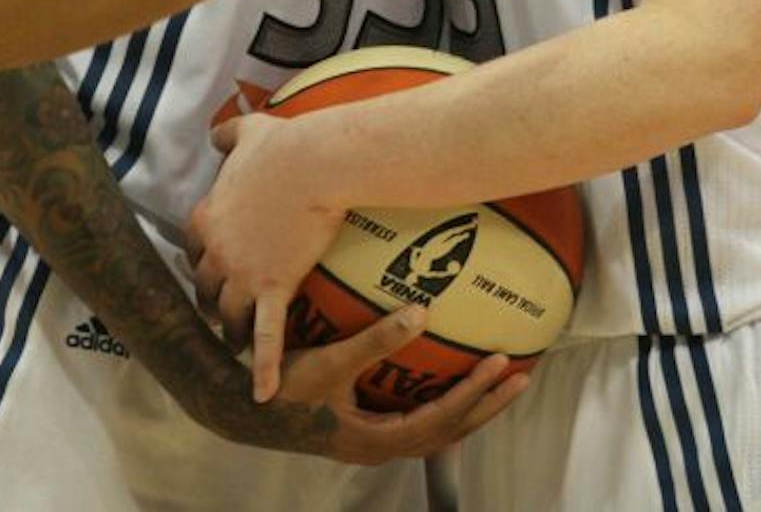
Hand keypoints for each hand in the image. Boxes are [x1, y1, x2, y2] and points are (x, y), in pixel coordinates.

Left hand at [187, 110, 345, 400]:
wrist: (315, 164)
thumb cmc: (286, 146)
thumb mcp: (249, 133)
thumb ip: (228, 135)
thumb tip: (217, 133)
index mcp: (206, 217)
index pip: (192, 251)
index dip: (202, 264)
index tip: (211, 273)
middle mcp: (216, 250)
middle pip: (205, 288)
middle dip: (211, 302)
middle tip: (221, 315)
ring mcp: (241, 273)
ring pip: (228, 315)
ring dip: (232, 332)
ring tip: (238, 346)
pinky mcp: (272, 287)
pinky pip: (266, 336)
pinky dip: (263, 366)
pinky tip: (263, 394)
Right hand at [271, 302, 531, 463]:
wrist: (239, 406)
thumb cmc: (280, 386)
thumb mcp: (329, 362)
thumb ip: (375, 340)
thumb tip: (423, 312)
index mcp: (376, 439)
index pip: (441, 419)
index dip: (474, 394)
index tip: (501, 365)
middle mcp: (380, 447)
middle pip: (449, 432)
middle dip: (487, 405)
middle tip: (521, 377)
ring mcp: (372, 442)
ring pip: (435, 430)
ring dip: (469, 406)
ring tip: (497, 379)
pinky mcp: (362, 429)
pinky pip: (415, 418)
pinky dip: (440, 402)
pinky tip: (445, 378)